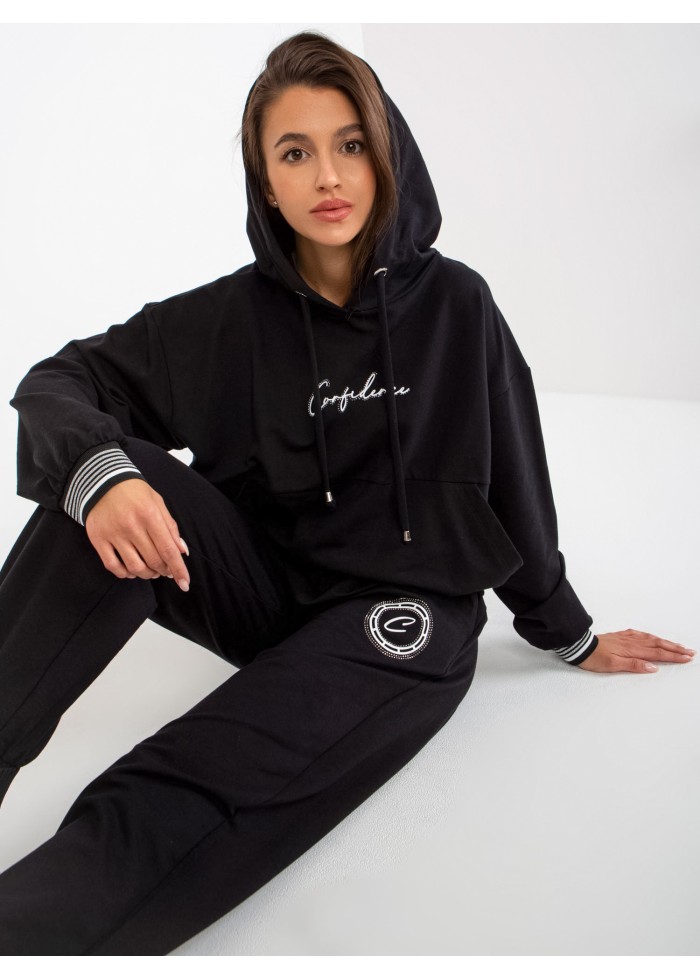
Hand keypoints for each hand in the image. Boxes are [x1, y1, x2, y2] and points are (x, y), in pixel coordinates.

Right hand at [85, 478, 189, 591]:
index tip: (185, 583)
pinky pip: (113, 566)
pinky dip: (125, 574)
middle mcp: (131, 526)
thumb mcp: (157, 502)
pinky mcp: (98, 539)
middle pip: (153, 560)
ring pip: (135, 567)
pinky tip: (132, 571)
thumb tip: (182, 551)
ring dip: (148, 574)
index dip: (179, 569)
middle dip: (164, 570)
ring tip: (153, 571)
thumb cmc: (134, 492)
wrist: (101, 480)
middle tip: (167, 570)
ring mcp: (113, 534)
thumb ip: (171, 527)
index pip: (168, 549)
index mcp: (149, 515)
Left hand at [579, 629, 694, 672]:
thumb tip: (653, 667)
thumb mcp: (613, 665)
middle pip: (658, 645)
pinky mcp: (621, 636)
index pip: (657, 654)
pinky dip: (651, 636)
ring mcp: (626, 637)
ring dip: (666, 642)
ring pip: (651, 639)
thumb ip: (634, 666)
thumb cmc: (594, 658)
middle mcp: (632, 642)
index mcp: (632, 650)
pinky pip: (641, 634)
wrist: (579, 646)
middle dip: (675, 648)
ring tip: (678, 645)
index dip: (673, 656)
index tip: (687, 658)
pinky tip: (653, 637)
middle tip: (690, 652)